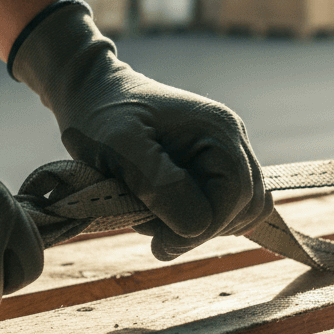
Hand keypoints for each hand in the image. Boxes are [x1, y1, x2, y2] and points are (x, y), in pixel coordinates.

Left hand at [11, 2, 271, 259]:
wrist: (90, 93)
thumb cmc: (100, 116)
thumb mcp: (121, 146)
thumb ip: (160, 183)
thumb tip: (198, 227)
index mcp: (219, 131)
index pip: (238, 197)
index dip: (204, 228)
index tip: (159, 241)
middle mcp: (231, 139)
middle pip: (244, 207)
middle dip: (199, 229)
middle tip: (151, 228)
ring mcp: (222, 152)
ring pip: (235, 212)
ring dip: (196, 226)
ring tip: (151, 215)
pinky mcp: (208, 165)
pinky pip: (219, 207)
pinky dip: (192, 220)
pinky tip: (159, 212)